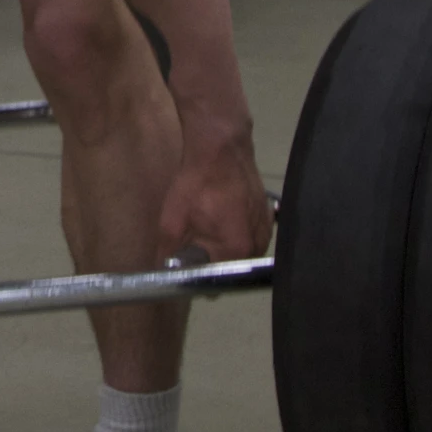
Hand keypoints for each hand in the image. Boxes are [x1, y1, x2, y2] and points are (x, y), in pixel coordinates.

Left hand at [159, 132, 272, 263]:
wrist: (220, 149)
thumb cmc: (197, 184)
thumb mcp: (172, 221)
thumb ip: (167, 253)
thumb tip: (163, 275)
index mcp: (237, 251)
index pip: (217, 282)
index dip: (199, 275)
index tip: (188, 264)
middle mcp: (257, 246)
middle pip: (230, 267)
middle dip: (213, 259)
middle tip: (196, 241)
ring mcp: (266, 230)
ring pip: (241, 252)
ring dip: (226, 246)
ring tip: (209, 225)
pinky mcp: (269, 216)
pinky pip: (251, 236)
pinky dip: (237, 232)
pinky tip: (224, 216)